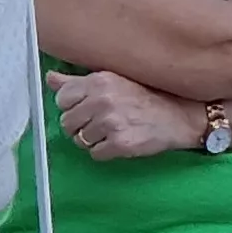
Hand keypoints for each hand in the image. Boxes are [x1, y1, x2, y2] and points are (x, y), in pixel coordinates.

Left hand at [53, 69, 207, 160]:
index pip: (62, 99)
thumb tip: (51, 78)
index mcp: (99, 81)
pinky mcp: (120, 144)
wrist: (180, 115)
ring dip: (93, 140)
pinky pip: (96, 154)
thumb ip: (78, 81)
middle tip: (100, 123)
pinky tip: (119, 142)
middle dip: (80, 126)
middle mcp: (102, 101)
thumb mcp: (113, 80)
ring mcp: (111, 123)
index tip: (85, 108)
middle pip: (67, 122)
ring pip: (79, 140)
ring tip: (112, 132)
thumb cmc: (148, 96)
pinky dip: (105, 152)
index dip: (72, 106)